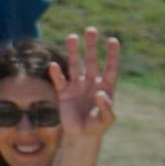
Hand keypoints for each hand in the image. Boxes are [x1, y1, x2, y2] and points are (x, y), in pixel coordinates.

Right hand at [48, 28, 118, 145]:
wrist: (80, 135)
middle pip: (91, 61)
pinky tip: (53, 65)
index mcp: (105, 87)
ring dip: (73, 52)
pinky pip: (59, 80)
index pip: (110, 67)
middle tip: (91, 30)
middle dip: (91, 46)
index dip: (112, 55)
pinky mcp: (63, 93)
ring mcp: (76, 86)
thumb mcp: (107, 120)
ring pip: (74, 65)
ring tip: (72, 37)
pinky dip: (56, 73)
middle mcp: (91, 82)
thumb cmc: (97, 127)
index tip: (112, 40)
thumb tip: (100, 93)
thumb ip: (106, 107)